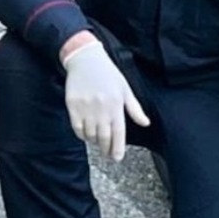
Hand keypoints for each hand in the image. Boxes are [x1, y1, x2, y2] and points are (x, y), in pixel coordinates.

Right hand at [62, 37, 149, 160]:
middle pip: (104, 137)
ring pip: (90, 134)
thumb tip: (145, 123)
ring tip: (98, 141)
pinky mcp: (73, 105)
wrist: (85, 59)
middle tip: (107, 154)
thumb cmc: (108, 74)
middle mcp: (101, 108)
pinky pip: (76, 127)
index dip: (117, 148)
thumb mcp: (125, 89)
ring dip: (94, 141)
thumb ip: (134, 109)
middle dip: (106, 149)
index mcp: (116, 106)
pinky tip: (86, 134)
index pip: (118, 133)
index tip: (117, 158)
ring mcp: (86, 107)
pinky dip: (82, 134)